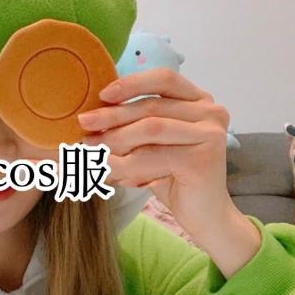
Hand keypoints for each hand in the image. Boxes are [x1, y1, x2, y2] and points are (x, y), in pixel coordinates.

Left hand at [78, 67, 231, 236]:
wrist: (203, 216)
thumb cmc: (172, 177)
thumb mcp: (151, 145)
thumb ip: (133, 125)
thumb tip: (90, 116)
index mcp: (198, 101)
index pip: (164, 79)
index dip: (132, 83)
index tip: (102, 95)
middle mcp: (211, 112)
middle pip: (152, 106)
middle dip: (113, 116)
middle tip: (83, 124)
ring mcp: (211, 134)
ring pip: (150, 129)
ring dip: (115, 140)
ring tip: (90, 150)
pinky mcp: (203, 158)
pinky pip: (152, 156)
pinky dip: (124, 163)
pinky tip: (107, 171)